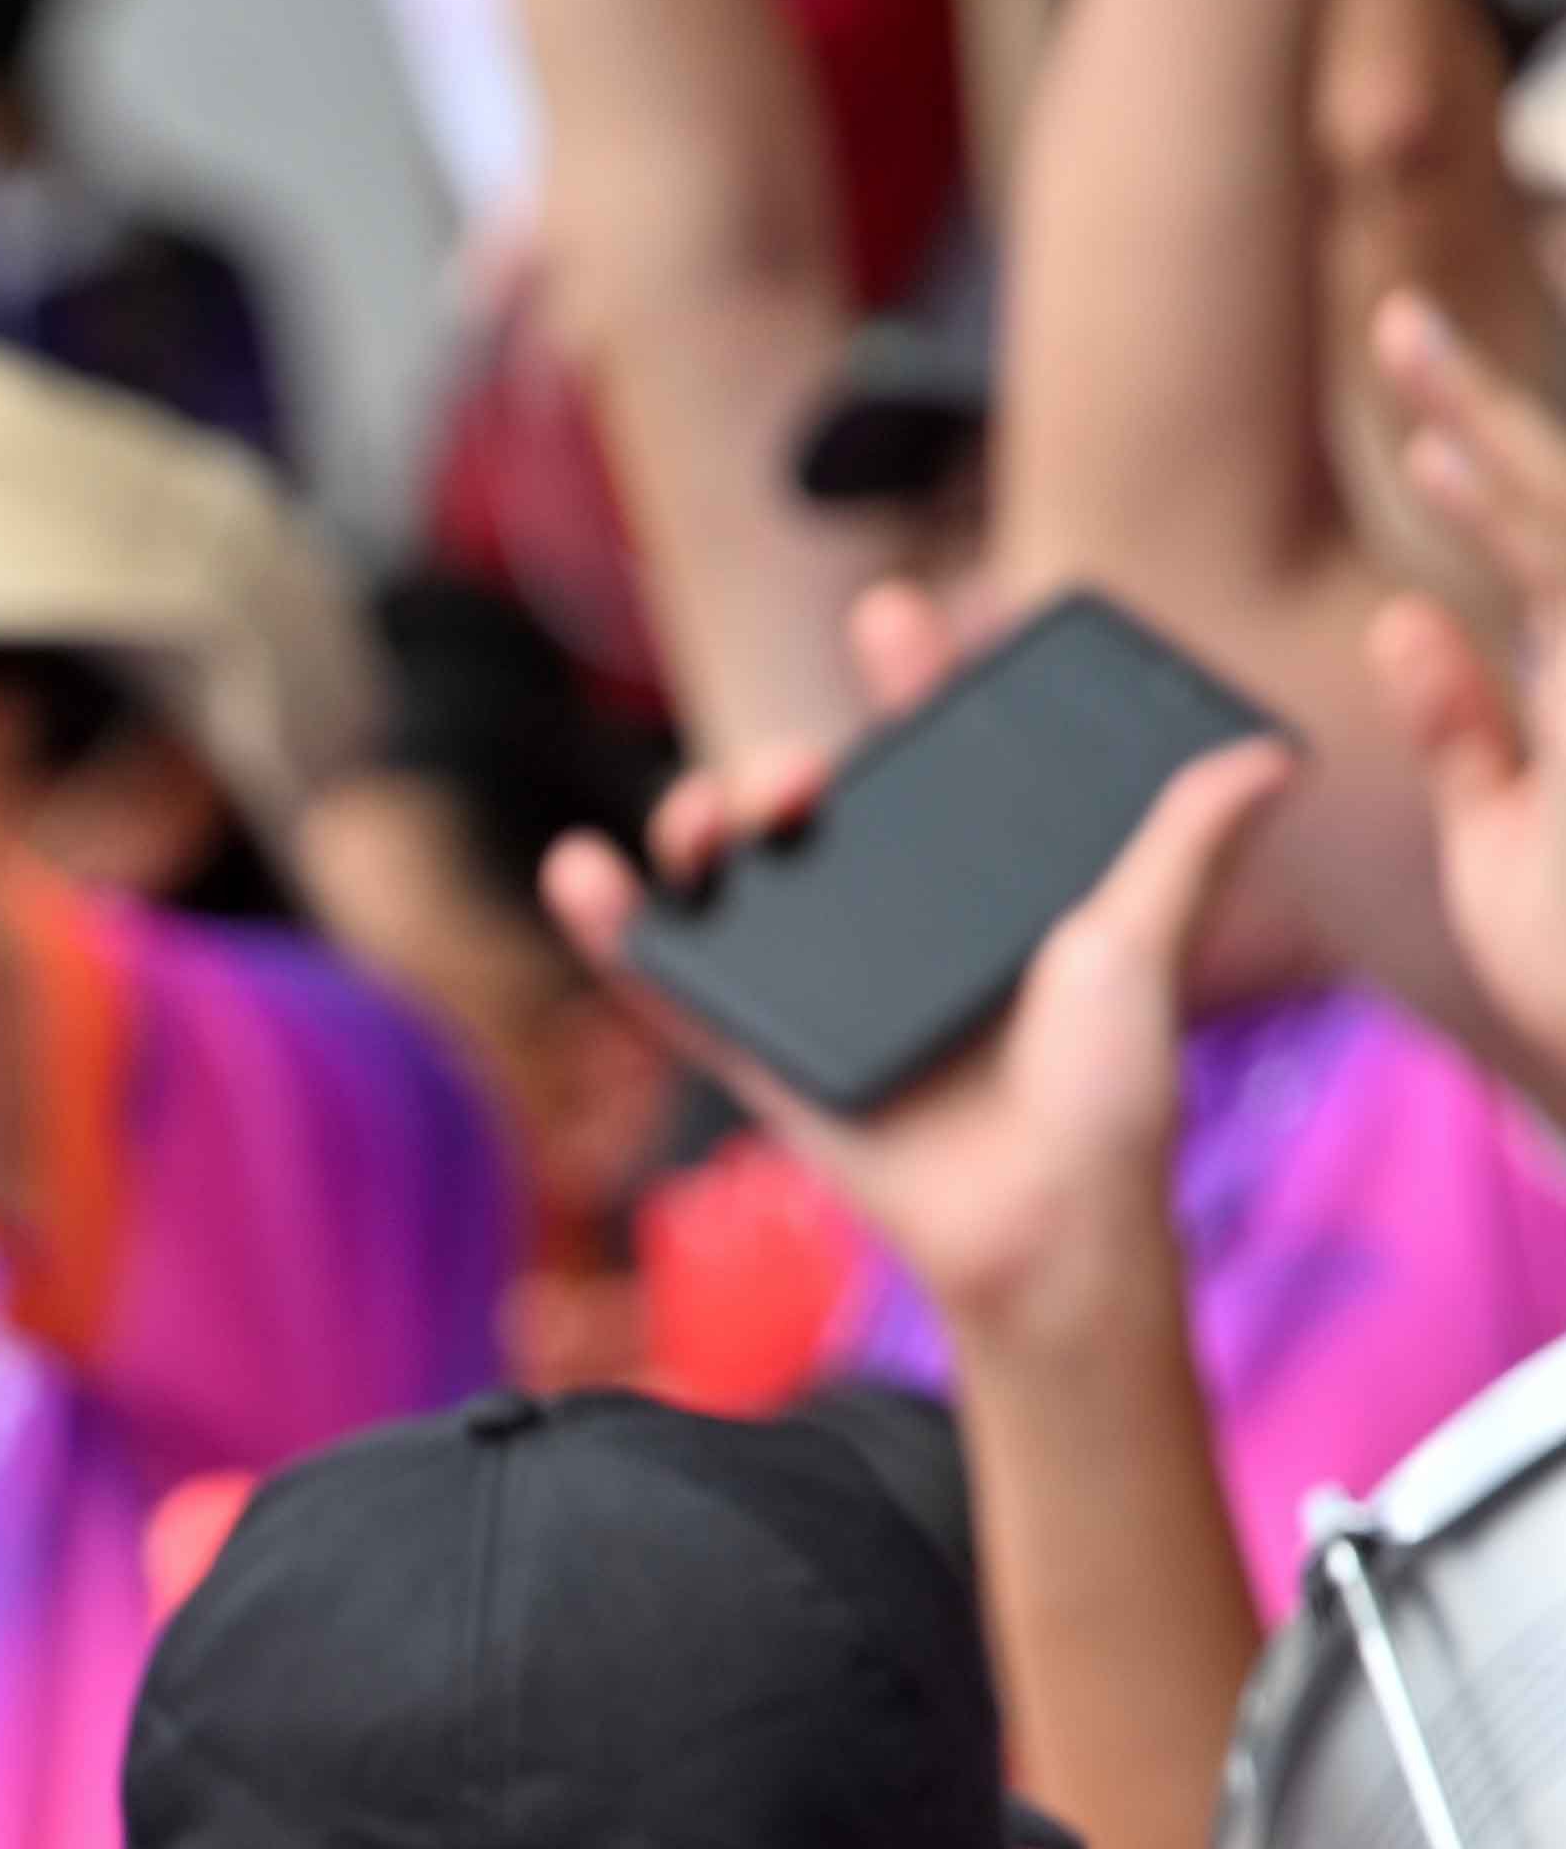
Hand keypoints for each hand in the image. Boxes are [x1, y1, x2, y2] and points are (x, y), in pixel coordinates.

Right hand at [546, 578, 1297, 1346]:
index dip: (914, 678)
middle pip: (811, 806)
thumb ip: (1183, 849)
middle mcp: (896, 922)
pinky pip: (672, 987)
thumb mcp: (1148, 949)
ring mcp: (822, 985)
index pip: (937, 756)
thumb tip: (1267, 754)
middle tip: (810, 781)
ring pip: (735, 877)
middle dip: (786, 764)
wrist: (1041, 1235)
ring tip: (710, 829)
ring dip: (700, 827)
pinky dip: (613, 931)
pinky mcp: (762, 1055)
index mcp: (979, 883)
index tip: (903, 613)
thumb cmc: (1107, 1103)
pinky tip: (582, 871)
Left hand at [1370, 288, 1565, 1090]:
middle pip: (1554, 505)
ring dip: (1489, 450)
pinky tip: (1451, 471)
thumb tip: (1404, 620)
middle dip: (1475, 407)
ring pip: (1563, 537)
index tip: (1407, 363)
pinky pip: (1556, 613)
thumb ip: (1466, 725)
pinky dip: (1503, 542)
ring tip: (1404, 360)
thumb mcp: (1503, 834)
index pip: (1533, 530)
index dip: (1477, 442)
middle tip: (1390, 317)